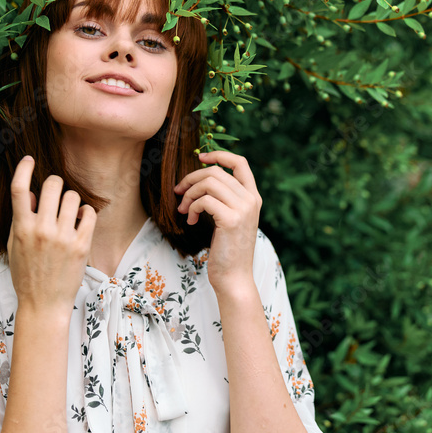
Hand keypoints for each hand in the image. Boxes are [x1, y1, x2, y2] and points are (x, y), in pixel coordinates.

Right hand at [7, 155, 96, 314]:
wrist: (43, 304)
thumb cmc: (26, 274)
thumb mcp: (14, 246)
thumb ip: (21, 218)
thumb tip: (32, 195)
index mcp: (21, 227)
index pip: (20, 189)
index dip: (24, 169)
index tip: (29, 159)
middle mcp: (41, 229)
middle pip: (52, 185)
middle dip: (55, 184)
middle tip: (55, 195)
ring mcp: (62, 237)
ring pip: (72, 196)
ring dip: (71, 200)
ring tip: (68, 213)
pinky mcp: (81, 245)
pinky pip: (88, 213)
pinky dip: (86, 213)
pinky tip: (81, 221)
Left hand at [173, 150, 261, 292]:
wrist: (234, 277)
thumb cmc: (228, 250)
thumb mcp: (230, 219)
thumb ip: (225, 199)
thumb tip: (200, 179)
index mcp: (253, 197)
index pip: (240, 163)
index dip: (219, 154)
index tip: (200, 157)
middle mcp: (251, 200)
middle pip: (216, 172)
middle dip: (191, 178)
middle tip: (178, 192)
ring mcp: (243, 209)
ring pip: (208, 183)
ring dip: (189, 194)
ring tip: (184, 210)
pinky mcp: (231, 219)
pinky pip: (204, 200)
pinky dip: (192, 208)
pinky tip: (190, 221)